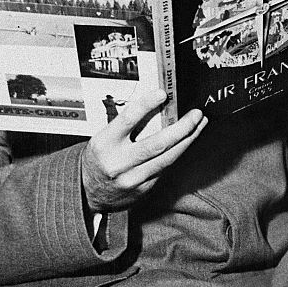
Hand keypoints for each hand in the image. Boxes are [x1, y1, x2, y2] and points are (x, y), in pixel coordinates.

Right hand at [81, 89, 207, 211]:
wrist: (88, 194)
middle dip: (182, 128)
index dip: (146, 105)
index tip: (162, 93)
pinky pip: (165, 168)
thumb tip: (155, 106)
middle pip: (157, 144)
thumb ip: (126, 126)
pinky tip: (187, 142)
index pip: (127, 120)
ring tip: (200, 125)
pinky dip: (178, 153)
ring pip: (168, 158)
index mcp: (105, 144)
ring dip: (188, 140)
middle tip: (196, 115)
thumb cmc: (99, 159)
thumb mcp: (104, 138)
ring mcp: (133, 178)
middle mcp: (119, 162)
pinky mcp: (144, 189)